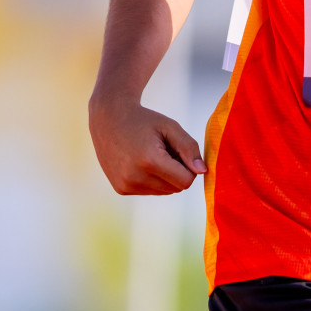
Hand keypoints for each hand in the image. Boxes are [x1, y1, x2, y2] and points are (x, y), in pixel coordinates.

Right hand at [89, 94, 206, 194]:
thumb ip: (189, 148)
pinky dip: (152, 179)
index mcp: (150, 161)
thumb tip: (202, 172)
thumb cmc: (144, 121)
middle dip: (177, 171)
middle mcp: (136, 178)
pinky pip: (150, 191)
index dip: (189, 167)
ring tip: (152, 155)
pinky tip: (141, 162)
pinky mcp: (121, 189)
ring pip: (165, 191)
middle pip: (176, 188)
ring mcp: (126, 185)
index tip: (180, 151)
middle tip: (165, 150)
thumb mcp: (170, 127)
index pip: (186, 181)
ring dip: (165, 176)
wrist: (108, 119)